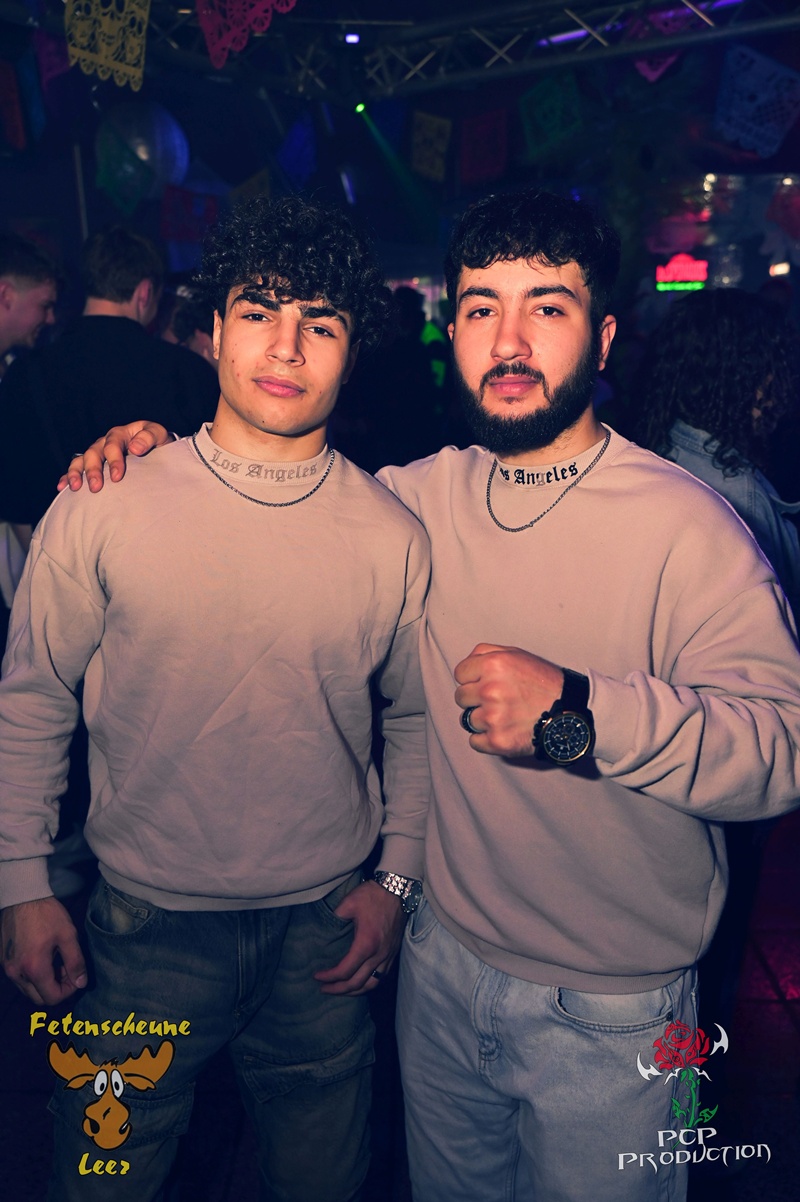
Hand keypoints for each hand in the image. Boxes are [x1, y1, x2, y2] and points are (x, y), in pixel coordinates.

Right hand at [1, 897, 87, 1004]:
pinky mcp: (4, 960)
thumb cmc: (47, 914)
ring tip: (55, 961)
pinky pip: (19, 978)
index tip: (75, 975)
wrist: (22, 896)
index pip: (52, 997)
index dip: (68, 990)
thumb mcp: (68, 935)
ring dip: (43, 983)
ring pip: (28, 989)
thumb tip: (81, 983)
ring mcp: (7, 967)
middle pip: (38, 998)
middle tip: (66, 969)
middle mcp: (16, 972)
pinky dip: (32, 975)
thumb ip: (75, 962)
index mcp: (34, 968)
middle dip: (56, 989)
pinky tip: (42, 956)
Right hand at [57, 421, 171, 493]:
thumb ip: (149, 437)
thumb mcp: (160, 436)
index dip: (114, 459)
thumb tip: (134, 448)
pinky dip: (68, 477)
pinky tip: (62, 487)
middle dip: (93, 470)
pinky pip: (77, 469)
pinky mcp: (94, 465)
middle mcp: (106, 442)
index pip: (113, 444)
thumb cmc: (159, 445)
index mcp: (122, 434)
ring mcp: (98, 453)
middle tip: (96, 487)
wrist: (158, 452)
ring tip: (76, 488)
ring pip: (81, 459)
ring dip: (76, 473)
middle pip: (94, 453)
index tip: (117, 477)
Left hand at [314, 880, 404, 995]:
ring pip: (372, 984)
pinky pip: (382, 977)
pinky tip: (361, 983)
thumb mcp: (348, 903)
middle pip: (357, 983)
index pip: (345, 971)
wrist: (397, 889)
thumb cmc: (372, 895)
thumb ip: (335, 918)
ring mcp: (388, 955)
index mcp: (366, 943)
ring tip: (341, 990)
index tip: (317, 976)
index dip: (329, 977)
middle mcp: (379, 954)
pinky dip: (369, 984)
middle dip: (338, 989)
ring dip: (355, 991)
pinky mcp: (393, 953)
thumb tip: (327, 928)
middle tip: (324, 989)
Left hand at [454, 642, 563, 757]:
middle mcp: (490, 690)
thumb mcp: (517, 654)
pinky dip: (486, 739)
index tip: (485, 684)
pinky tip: (503, 730)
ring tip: (505, 715)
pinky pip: (475, 741)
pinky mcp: (498, 741)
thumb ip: (486, 652)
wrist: (569, 711)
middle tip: (498, 700)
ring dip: (482, 719)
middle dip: (475, 698)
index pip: (460, 674)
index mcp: (493, 665)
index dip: (472, 679)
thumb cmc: (544, 682)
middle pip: (460, 697)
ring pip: (468, 720)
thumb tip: (466, 664)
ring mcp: (493, 717)